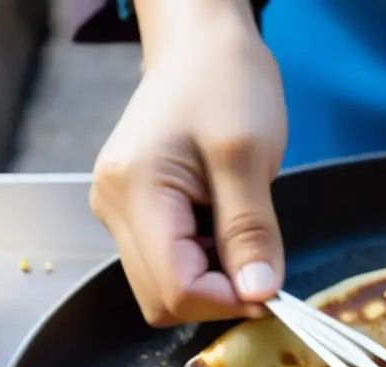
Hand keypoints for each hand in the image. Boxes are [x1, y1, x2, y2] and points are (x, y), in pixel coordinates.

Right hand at [90, 8, 286, 326]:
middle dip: (218, 297)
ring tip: (243, 237)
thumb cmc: (226, 84)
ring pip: (164, 289)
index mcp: (135, 192)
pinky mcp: (135, 213)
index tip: (271, 287)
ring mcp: (119, 213)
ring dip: (212, 283)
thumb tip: (258, 293)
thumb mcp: (248, 156)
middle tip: (261, 264)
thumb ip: (250, 231)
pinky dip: (204, 266)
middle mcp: (114, 209)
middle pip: (162, 299)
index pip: (176, 289)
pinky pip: (169, 265)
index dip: (227, 301)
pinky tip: (227, 233)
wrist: (202, 46)